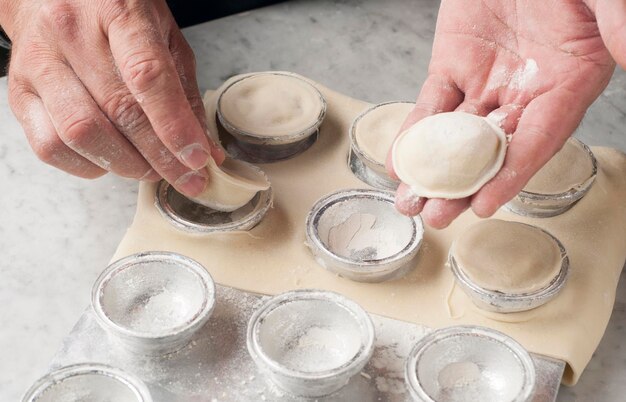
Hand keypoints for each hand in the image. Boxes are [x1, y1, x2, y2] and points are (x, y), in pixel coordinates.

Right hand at [1, 0, 223, 195]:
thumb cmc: (112, 14)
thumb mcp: (163, 36)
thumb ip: (184, 92)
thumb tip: (205, 149)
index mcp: (117, 10)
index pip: (148, 75)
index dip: (175, 126)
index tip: (197, 158)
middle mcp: (71, 33)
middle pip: (119, 111)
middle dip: (160, 157)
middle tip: (185, 177)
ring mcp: (39, 63)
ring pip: (82, 133)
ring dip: (126, 164)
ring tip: (151, 169)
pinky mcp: (20, 92)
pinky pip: (50, 147)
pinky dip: (88, 165)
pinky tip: (111, 160)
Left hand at [388, 0, 622, 227]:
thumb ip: (615, 22)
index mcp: (566, 85)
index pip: (537, 141)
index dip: (512, 175)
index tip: (486, 205)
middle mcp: (524, 94)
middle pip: (492, 151)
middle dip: (463, 187)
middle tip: (436, 217)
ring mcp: (485, 82)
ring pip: (456, 136)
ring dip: (432, 170)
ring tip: (410, 201)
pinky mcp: (452, 67)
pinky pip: (431, 105)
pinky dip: (414, 132)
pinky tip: (399, 159)